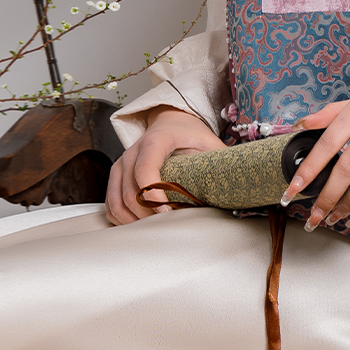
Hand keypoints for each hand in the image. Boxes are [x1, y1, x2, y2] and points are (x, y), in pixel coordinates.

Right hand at [105, 106, 224, 224]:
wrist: (170, 120)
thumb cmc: (189, 133)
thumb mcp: (208, 142)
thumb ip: (219, 160)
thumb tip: (237, 184)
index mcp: (155, 140)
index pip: (145, 169)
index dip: (153, 195)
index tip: (168, 212)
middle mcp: (132, 151)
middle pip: (130, 192)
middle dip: (148, 214)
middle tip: (169, 225)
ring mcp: (121, 164)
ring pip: (117, 202)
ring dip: (135, 221)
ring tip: (157, 228)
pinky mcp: (116, 176)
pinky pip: (112, 205)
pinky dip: (124, 220)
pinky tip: (142, 225)